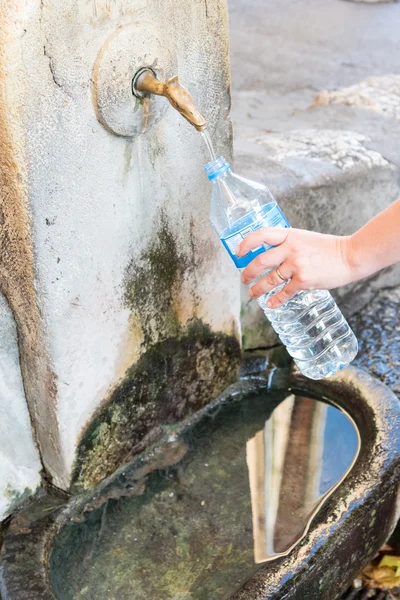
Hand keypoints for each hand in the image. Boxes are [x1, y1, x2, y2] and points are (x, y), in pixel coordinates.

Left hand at [237, 228, 354, 308]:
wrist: (350, 256)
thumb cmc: (328, 248)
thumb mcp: (304, 238)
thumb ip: (287, 244)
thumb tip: (270, 255)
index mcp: (289, 235)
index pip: (261, 235)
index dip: (246, 243)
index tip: (239, 253)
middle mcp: (290, 249)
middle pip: (260, 261)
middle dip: (248, 272)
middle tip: (244, 279)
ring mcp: (296, 265)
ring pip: (269, 280)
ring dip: (258, 289)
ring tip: (253, 293)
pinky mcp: (304, 280)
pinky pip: (284, 293)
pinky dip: (276, 300)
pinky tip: (271, 304)